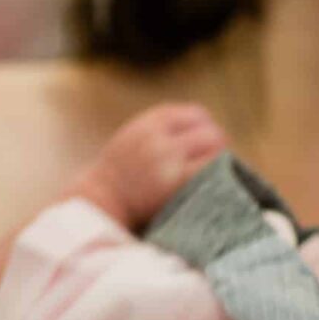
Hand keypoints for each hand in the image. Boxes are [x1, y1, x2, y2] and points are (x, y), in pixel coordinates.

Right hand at [71, 102, 226, 227]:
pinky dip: (218, 174)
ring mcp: (168, 158)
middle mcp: (159, 136)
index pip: (194, 115)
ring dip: (221, 159)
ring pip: (214, 146)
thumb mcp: (131, 141)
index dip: (207, 128)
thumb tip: (201, 130)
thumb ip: (159, 132)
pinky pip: (211, 169)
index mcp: (148, 124)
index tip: (208, 143)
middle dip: (217, 145)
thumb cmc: (115, 180)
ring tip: (218, 174)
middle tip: (218, 162)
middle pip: (208, 131)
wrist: (97, 204)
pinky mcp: (176, 181)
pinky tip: (215, 185)